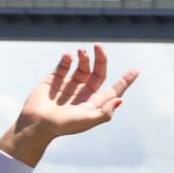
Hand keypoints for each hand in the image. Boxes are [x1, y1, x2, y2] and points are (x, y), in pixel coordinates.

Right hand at [0, 43, 139, 166]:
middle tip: (98, 46)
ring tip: (81, 52)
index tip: (137, 70)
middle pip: (98, 73)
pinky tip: (69, 56)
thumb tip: (120, 100)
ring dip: (84, 58)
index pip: (114, 90)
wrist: (36, 124)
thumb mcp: (86, 120)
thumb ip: (105, 112)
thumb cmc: (62, 126)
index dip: (125, 80)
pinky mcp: (53, 81)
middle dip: (101, 59)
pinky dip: (67, 59)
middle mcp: (83, 93)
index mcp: (94, 103)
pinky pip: (63, 66)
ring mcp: (68, 86)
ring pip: (82, 67)